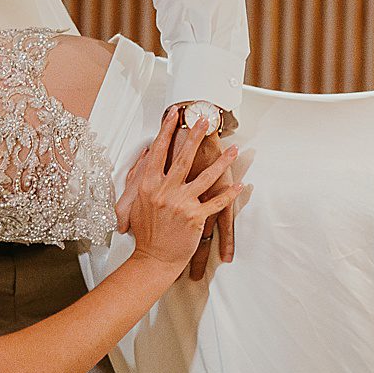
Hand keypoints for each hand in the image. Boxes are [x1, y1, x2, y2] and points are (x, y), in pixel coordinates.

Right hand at [116, 113, 244, 272]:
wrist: (154, 258)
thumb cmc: (145, 231)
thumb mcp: (133, 201)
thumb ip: (138, 176)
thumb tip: (146, 153)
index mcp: (148, 185)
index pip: (158, 151)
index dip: (167, 131)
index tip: (174, 114)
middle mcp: (164, 191)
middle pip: (183, 158)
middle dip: (195, 136)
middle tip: (204, 120)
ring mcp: (181, 203)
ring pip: (205, 177)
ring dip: (222, 162)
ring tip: (232, 150)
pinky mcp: (195, 217)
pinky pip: (217, 203)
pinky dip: (229, 195)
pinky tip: (240, 185)